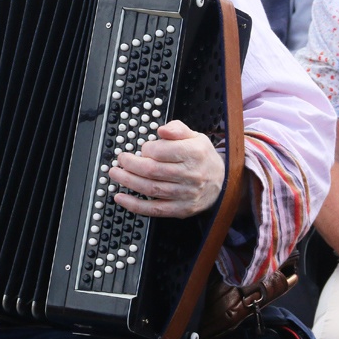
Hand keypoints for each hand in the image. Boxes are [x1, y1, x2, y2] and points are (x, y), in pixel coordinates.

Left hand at [108, 119, 224, 218]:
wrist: (223, 181)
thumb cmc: (203, 157)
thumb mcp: (195, 136)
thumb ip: (177, 129)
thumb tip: (162, 129)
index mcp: (194, 154)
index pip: (162, 151)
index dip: (146, 148)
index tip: (141, 147)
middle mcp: (191, 175)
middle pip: (153, 171)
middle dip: (131, 165)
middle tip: (120, 160)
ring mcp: (186, 195)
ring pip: (151, 189)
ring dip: (128, 182)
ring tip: (115, 174)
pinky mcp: (181, 210)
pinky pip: (155, 209)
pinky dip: (135, 205)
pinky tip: (121, 198)